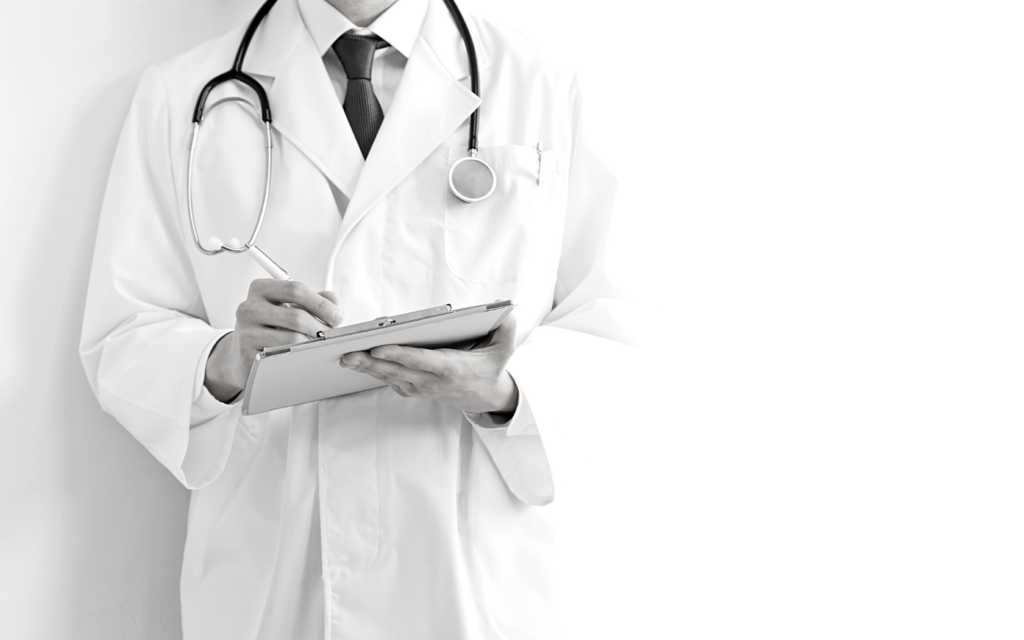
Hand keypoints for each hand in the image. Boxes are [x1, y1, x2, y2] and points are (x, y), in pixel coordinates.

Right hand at [205, 279, 342, 401]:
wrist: (240, 354)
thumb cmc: (269, 328)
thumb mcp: (288, 307)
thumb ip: (313, 301)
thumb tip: (333, 301)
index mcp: (261, 289)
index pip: (295, 289)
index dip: (321, 304)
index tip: (336, 316)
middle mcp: (249, 307)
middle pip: (296, 315)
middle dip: (320, 327)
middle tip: (331, 335)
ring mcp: (245, 331)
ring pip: (292, 338)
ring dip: (313, 343)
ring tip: (319, 346)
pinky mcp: (247, 354)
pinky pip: (283, 355)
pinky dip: (300, 356)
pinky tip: (305, 356)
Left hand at [340, 314, 518, 415]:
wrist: (485, 397)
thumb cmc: (491, 368)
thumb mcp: (504, 350)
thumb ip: (506, 331)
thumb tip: (508, 313)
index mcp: (451, 369)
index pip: (420, 361)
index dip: (398, 354)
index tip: (379, 347)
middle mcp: (432, 381)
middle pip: (397, 371)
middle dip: (370, 363)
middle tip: (347, 354)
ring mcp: (421, 388)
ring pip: (388, 377)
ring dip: (365, 368)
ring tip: (344, 357)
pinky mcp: (413, 389)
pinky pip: (389, 380)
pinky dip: (372, 371)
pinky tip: (356, 362)